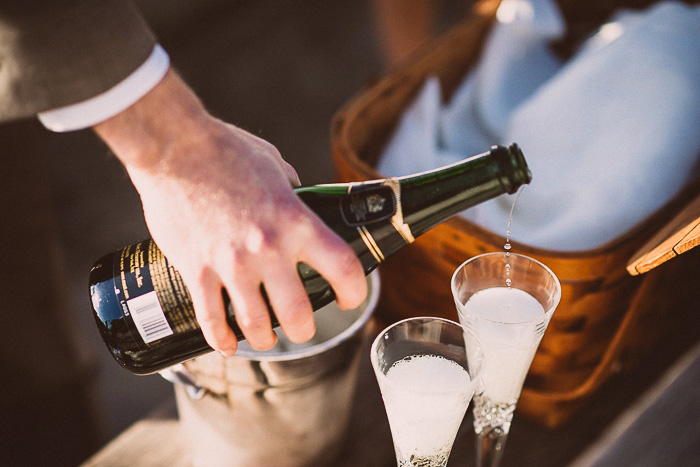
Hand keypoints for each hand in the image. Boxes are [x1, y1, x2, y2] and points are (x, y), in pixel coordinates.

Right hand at [94, 69, 367, 355]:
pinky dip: (222, 339)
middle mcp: (268, 248)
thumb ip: (293, 189)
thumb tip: (301, 197)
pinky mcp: (196, 271)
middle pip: (298, 315)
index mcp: (296, 221)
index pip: (342, 268)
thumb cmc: (224, 150)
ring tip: (265, 339)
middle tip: (302, 328)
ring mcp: (230, 264)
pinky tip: (228, 344)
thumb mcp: (274, 163)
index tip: (350, 299)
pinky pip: (211, 320)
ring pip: (256, 325)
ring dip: (264, 339)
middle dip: (304, 329)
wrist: (173, 148)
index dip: (354, 292)